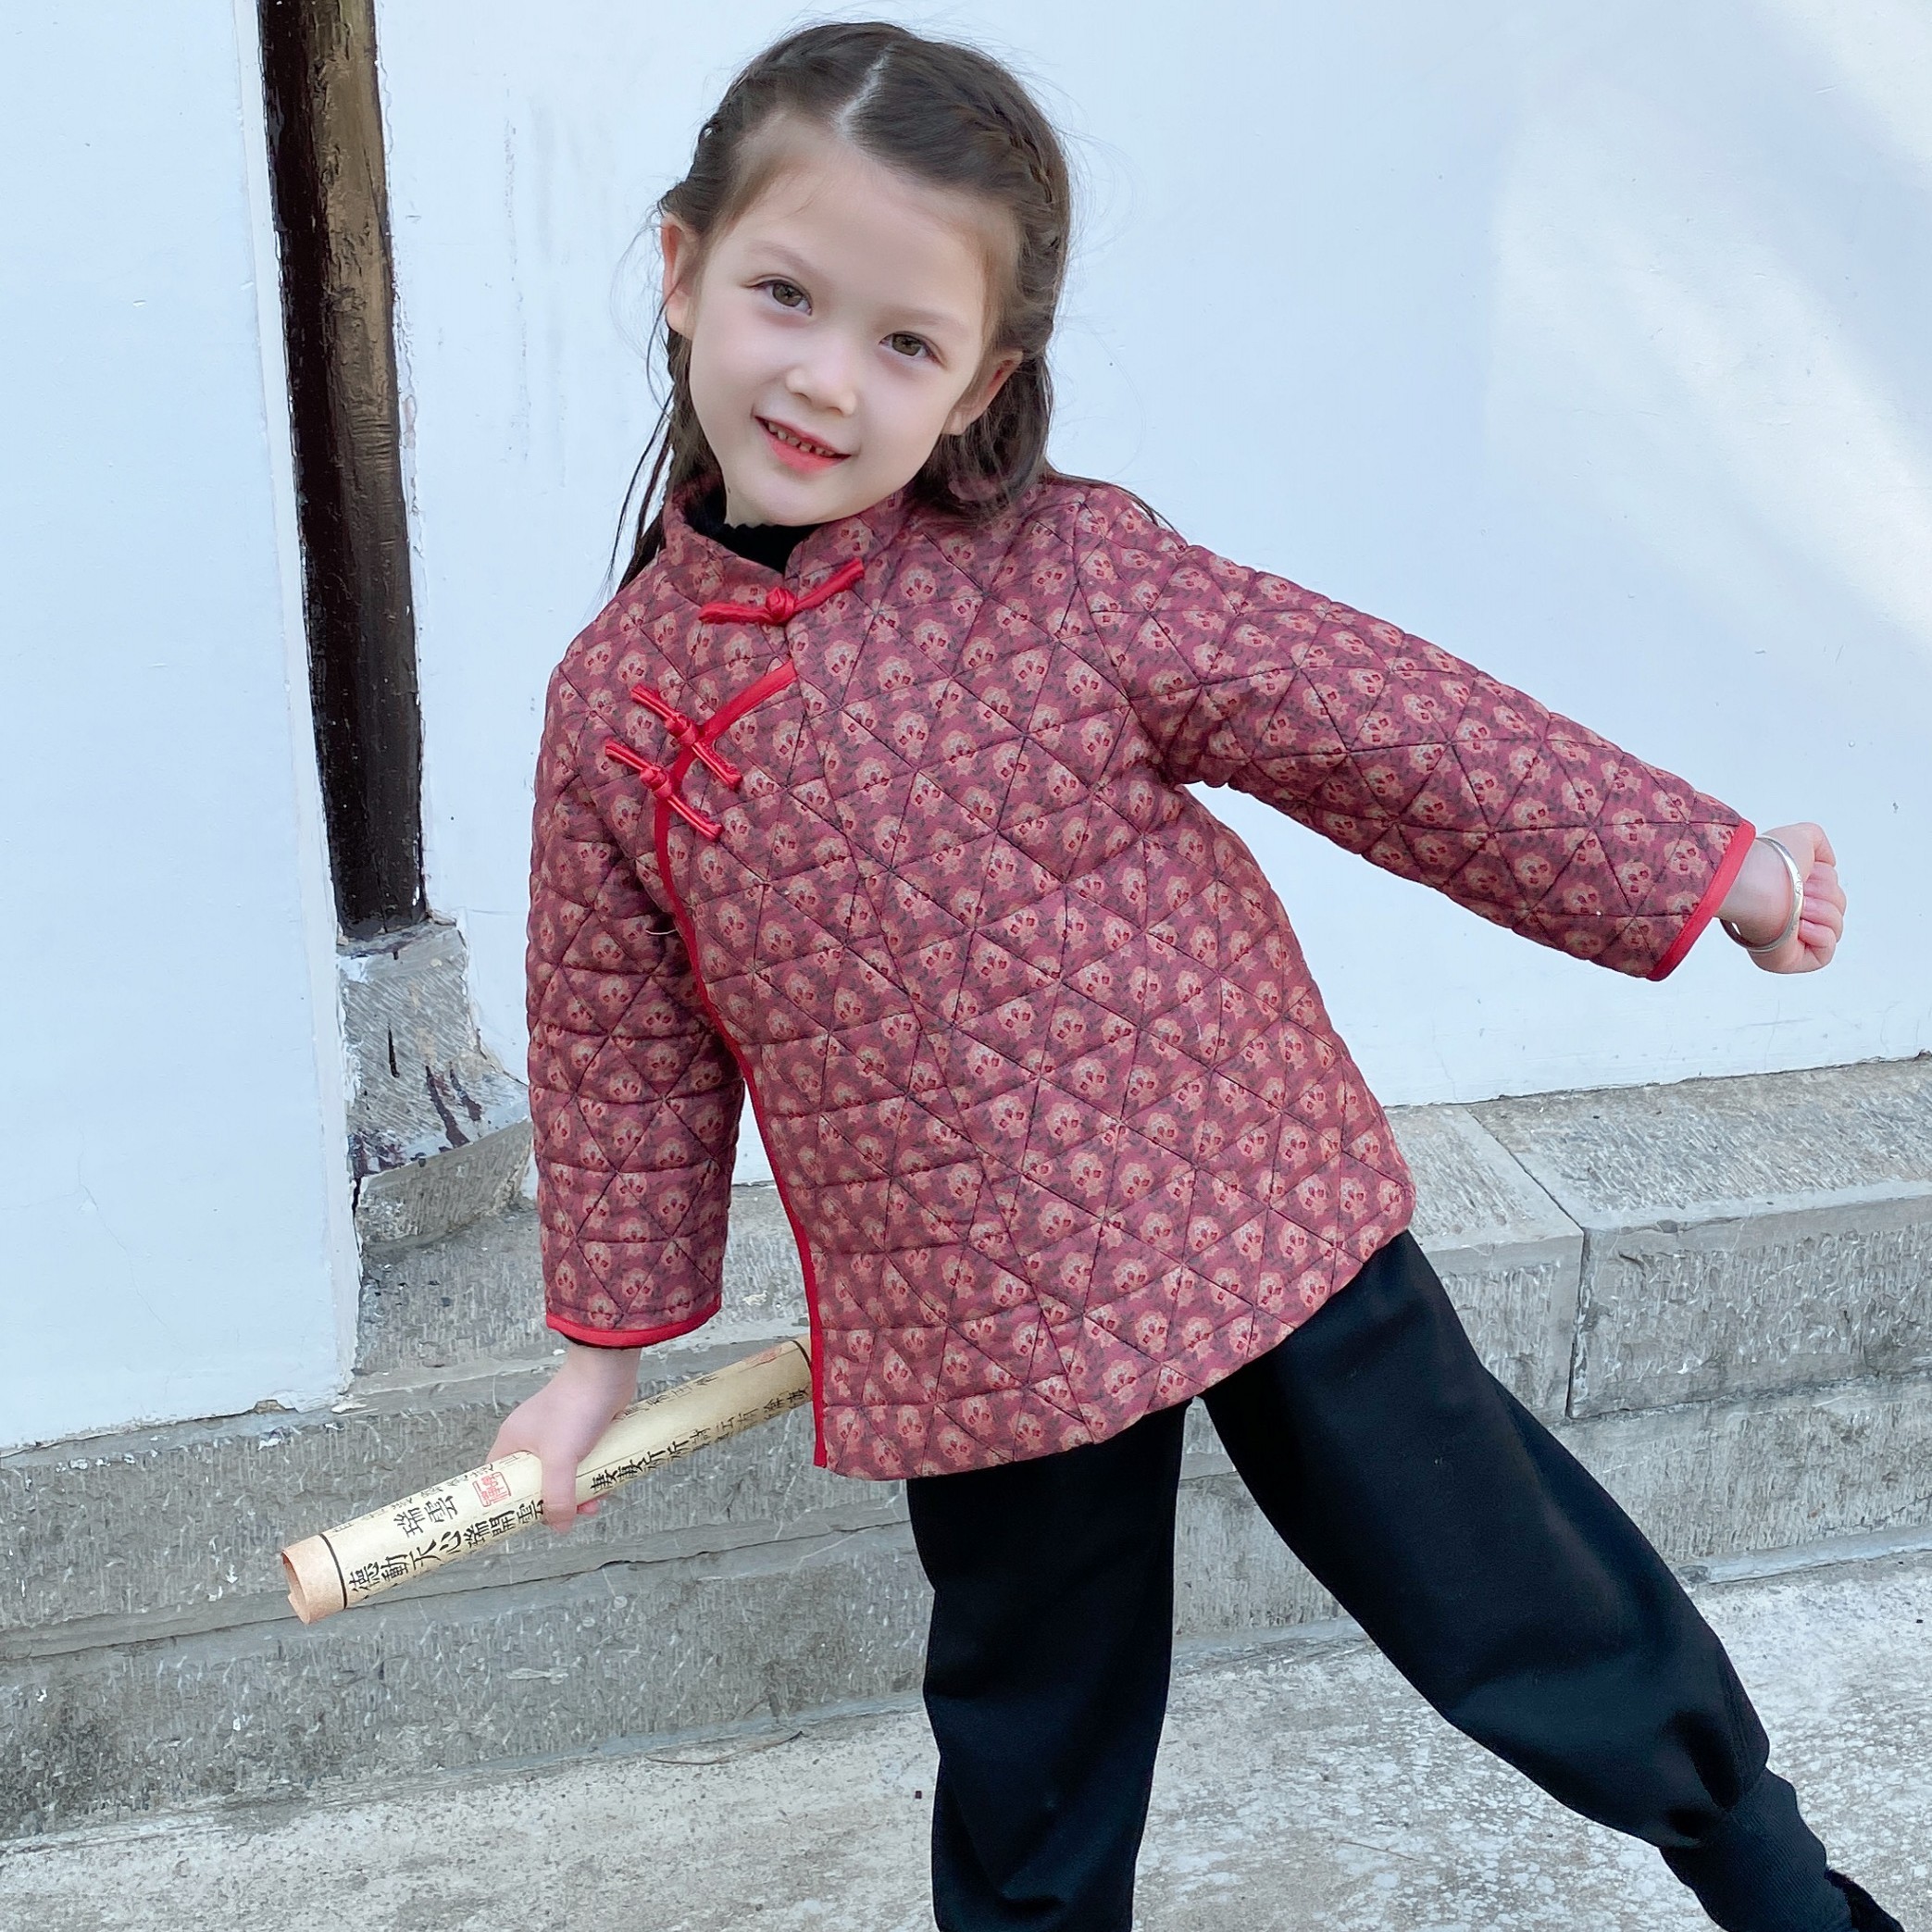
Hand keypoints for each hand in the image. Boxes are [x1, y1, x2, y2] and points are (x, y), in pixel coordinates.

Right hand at [488, 1341, 641, 1531]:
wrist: (607, 1373)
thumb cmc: (575, 1407)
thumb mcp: (560, 1460)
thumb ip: (558, 1497)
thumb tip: (560, 1526)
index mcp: (514, 1441)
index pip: (499, 1480)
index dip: (509, 1502)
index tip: (524, 1519)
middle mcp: (533, 1438)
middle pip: (536, 1482)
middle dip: (555, 1501)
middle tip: (570, 1514)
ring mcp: (560, 1434)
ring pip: (564, 1475)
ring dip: (579, 1491)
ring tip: (596, 1500)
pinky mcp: (584, 1432)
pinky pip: (584, 1462)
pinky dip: (593, 1474)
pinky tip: (607, 1482)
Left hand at [1717, 823, 1843, 972]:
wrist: (1755, 883)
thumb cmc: (1769, 861)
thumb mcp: (1803, 837)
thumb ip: (1819, 843)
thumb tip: (1829, 863)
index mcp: (1790, 891)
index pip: (1830, 891)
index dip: (1825, 881)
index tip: (1807, 875)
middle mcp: (1789, 915)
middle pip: (1838, 908)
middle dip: (1825, 895)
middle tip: (1800, 891)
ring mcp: (1789, 939)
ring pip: (1836, 927)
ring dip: (1822, 912)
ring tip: (1797, 906)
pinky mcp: (1791, 960)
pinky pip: (1826, 952)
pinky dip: (1820, 935)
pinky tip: (1799, 924)